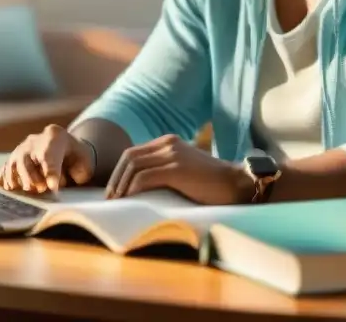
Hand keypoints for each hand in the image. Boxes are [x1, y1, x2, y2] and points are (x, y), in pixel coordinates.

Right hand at [0, 124, 95, 193]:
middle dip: (32, 178)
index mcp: (54, 137)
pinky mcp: (12, 161)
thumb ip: (78, 170)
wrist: (63, 144)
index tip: (52, 187)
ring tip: (27, 191)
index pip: (50, 155)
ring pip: (12, 166)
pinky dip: (1, 180)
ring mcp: (20, 150)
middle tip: (42, 189)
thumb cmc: (75, 154)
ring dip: (18, 181)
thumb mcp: (83, 159)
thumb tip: (63, 184)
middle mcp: (33, 142)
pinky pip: (4, 171)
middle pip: (26, 161)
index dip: (51, 172)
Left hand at [106, 134, 252, 205]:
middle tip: (110, 199)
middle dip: (115, 178)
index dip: (119, 172)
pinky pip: (144, 177)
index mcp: (169, 142)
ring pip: (133, 166)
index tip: (114, 192)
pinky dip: (132, 189)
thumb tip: (140, 188)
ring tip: (116, 202)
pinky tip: (129, 201)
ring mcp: (173, 154)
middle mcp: (169, 143)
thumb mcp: (184, 170)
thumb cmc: (211, 184)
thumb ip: (165, 170)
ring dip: (121, 185)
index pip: (133, 153)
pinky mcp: (176, 169)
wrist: (235, 184)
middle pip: (129, 157)